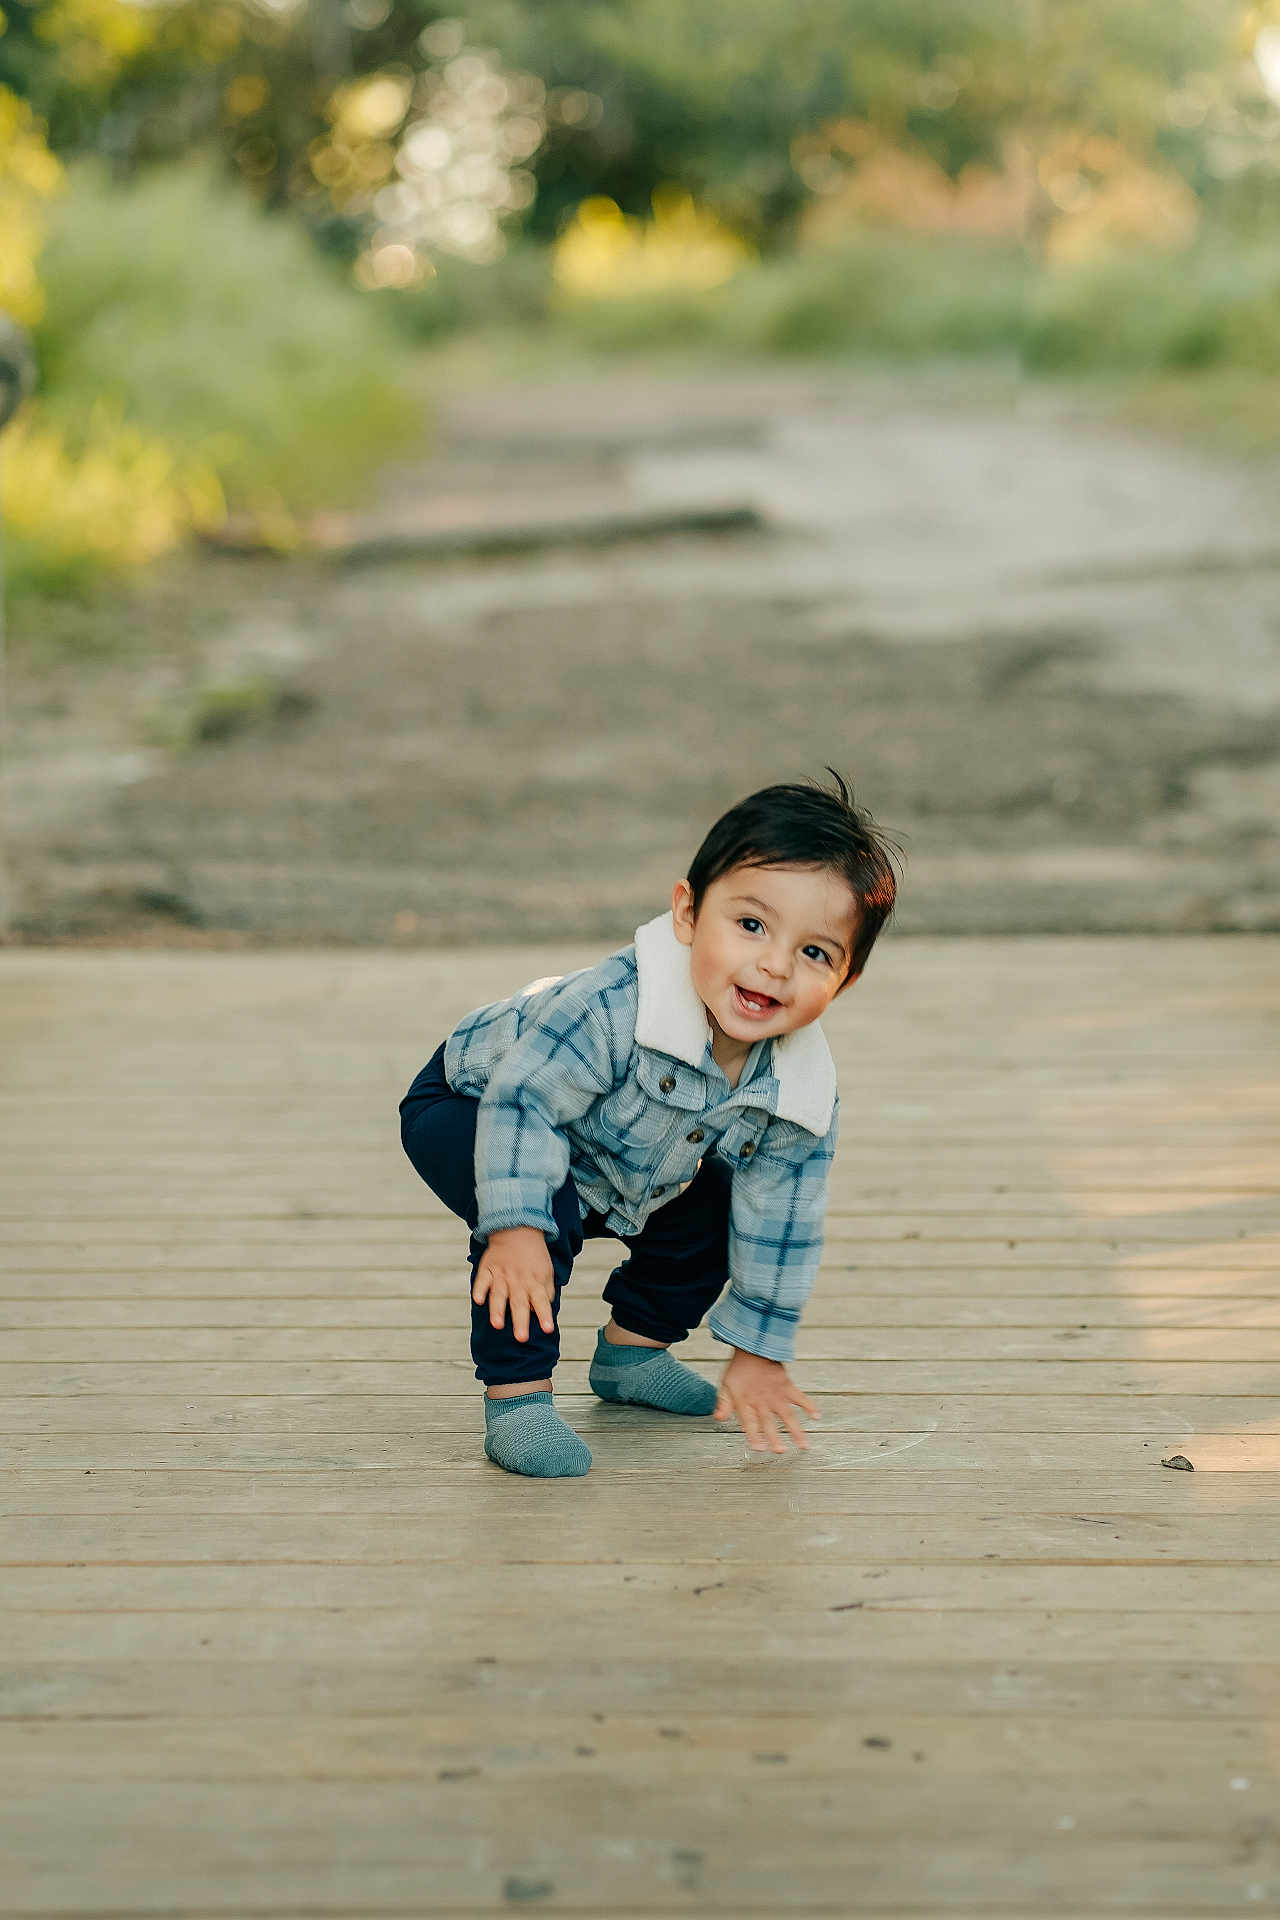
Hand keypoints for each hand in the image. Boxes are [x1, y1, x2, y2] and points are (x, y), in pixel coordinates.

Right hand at [472, 1227, 555, 1342]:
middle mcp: (518, 1281)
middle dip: (520, 1322)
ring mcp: (501, 1275)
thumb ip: (546, 1292)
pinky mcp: (487, 1269)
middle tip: (521, 1338)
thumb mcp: (547, 1271)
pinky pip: (482, 1280)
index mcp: (535, 1282)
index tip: (548, 1329)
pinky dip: (479, 1290)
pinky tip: (477, 1300)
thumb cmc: (534, 1256)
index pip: (542, 1301)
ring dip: (498, 1310)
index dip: (544, 1315)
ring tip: (497, 1325)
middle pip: (519, 1303)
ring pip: (499, 1295)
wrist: (517, 1228)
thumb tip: (541, 1311)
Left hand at [714, 1348, 820, 1453]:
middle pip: (768, 1422)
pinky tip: (817, 1416)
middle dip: (774, 1437)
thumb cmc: (739, 1369)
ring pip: (787, 1415)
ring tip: (804, 1445)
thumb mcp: (726, 1385)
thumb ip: (724, 1403)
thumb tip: (718, 1418)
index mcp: (745, 1401)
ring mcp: (776, 1394)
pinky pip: (800, 1397)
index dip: (753, 1435)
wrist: (753, 1347)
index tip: (759, 1448)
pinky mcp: (787, 1386)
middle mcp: (762, 1400)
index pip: (749, 1422)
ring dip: (796, 1430)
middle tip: (780, 1451)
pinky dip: (809, 1406)